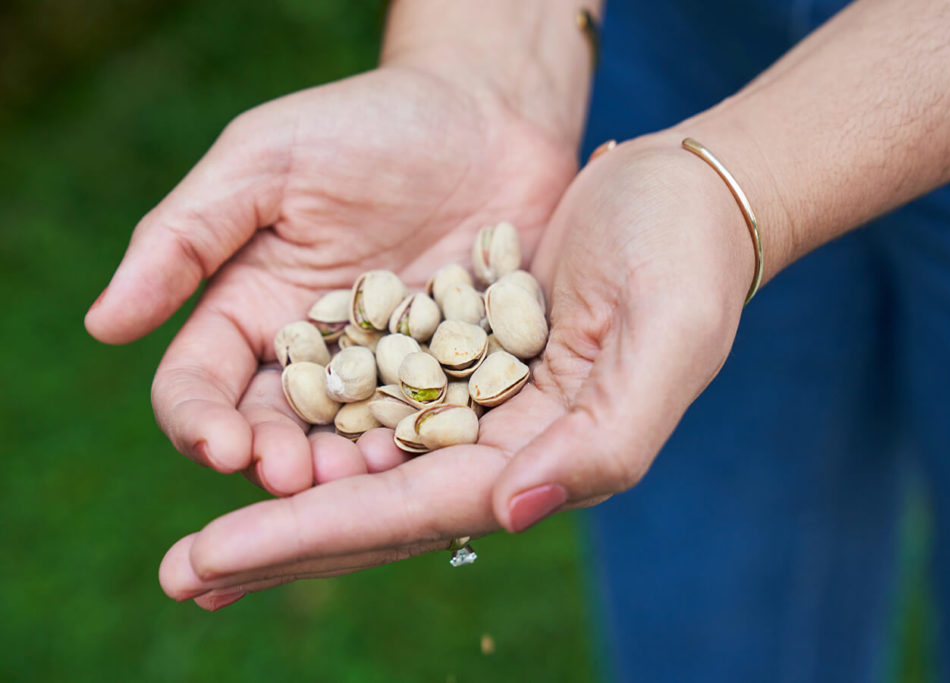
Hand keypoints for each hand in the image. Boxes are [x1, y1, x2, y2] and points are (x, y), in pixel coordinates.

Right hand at [84, 66, 576, 494]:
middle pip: (275, 430)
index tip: (221, 444)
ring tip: (362, 476)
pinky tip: (434, 451)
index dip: (200, 421)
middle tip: (293, 478)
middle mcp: (314, 355)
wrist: (486, 118)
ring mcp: (387, 372)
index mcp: (249, 311)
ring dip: (349, 471)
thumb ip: (186, 237)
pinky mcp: (455, 375)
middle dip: (276, 463)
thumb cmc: (367, 126)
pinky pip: (436, 421)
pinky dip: (428, 442)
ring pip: (353, 441)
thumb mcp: (266, 161)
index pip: (201, 384)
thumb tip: (103, 324)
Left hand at [157, 129, 758, 609]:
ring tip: (205, 543)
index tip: (217, 554)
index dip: (315, 534)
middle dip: (280, 542)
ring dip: (285, 500)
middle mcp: (505, 444)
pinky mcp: (459, 352)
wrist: (682, 188)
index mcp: (548, 454)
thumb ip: (603, 439)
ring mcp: (479, 402)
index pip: (416, 509)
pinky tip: (261, 439)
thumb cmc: (686, 254)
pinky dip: (317, 426)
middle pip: (377, 507)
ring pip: (366, 465)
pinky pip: (376, 400)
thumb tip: (507, 512)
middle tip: (184, 577)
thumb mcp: (668, 337)